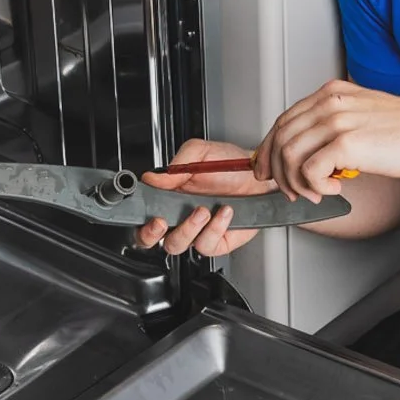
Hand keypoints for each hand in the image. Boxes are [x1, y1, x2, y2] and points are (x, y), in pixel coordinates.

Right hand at [137, 138, 271, 257]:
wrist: (259, 175)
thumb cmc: (230, 164)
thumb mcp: (200, 154)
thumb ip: (175, 166)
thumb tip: (151, 178)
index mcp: (169, 196)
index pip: (143, 216)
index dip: (140, 220)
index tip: (150, 212)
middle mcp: (180, 217)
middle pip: (151, 240)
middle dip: (152, 234)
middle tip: (162, 220)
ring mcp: (197, 231)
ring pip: (177, 245)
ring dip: (188, 228)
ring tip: (203, 210)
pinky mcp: (216, 241)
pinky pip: (206, 245)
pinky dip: (214, 229)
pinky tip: (224, 212)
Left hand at [258, 80, 399, 201]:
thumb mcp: (362, 114)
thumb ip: (333, 124)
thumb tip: (307, 150)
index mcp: (332, 94)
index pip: (284, 120)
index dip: (269, 148)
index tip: (266, 167)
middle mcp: (330, 103)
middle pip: (281, 138)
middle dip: (278, 171)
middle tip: (290, 189)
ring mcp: (337, 122)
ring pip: (290, 156)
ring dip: (296, 182)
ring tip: (315, 192)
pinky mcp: (347, 144)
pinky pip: (310, 171)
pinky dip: (315, 186)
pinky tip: (332, 189)